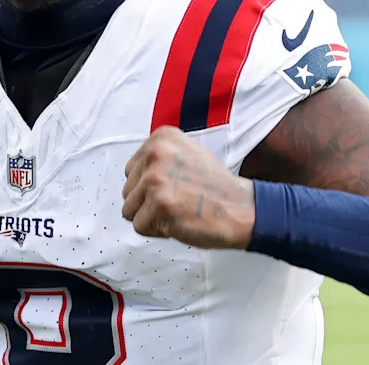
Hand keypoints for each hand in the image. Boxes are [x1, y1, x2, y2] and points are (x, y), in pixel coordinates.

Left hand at [122, 126, 255, 248]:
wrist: (240, 208)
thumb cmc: (214, 187)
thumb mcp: (186, 154)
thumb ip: (157, 160)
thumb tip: (132, 177)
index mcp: (161, 138)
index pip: (131, 171)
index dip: (150, 186)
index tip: (174, 186)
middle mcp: (156, 153)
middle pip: (127, 190)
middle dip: (148, 202)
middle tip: (178, 200)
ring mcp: (156, 178)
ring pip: (129, 209)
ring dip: (151, 217)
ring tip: (177, 210)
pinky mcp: (159, 204)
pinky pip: (140, 226)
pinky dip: (157, 230)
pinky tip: (178, 221)